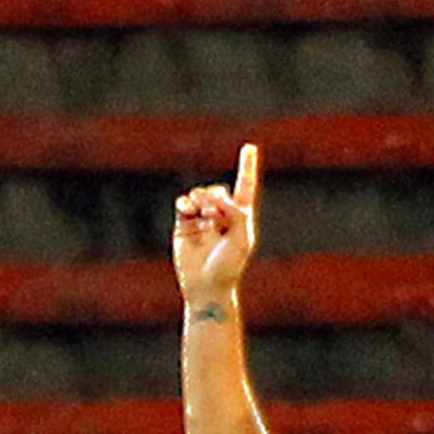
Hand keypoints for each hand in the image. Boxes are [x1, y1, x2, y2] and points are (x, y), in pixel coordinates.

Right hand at [173, 143, 261, 309]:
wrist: (206, 286)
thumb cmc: (229, 266)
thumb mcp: (241, 238)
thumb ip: (235, 213)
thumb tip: (215, 197)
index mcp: (240, 218)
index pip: (244, 187)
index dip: (246, 167)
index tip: (249, 147)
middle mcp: (221, 215)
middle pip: (218, 191)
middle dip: (216, 198)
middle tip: (214, 214)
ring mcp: (201, 219)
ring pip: (200, 194)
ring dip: (201, 200)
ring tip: (202, 215)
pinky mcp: (184, 225)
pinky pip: (183, 203)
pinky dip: (186, 202)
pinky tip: (188, 208)